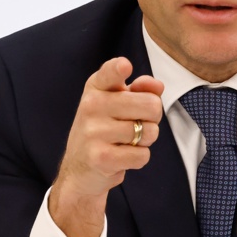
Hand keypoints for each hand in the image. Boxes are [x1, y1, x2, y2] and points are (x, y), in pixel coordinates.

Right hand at [49, 57, 163, 236]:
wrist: (80, 170)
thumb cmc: (104, 131)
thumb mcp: (117, 105)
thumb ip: (139, 91)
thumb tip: (157, 86)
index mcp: (96, 88)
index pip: (109, 73)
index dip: (119, 69)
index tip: (125, 66)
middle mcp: (91, 106)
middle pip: (151, 105)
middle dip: (153, 119)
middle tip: (137, 125)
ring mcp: (94, 132)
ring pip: (149, 132)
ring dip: (146, 141)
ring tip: (127, 142)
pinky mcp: (100, 157)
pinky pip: (142, 155)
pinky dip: (139, 159)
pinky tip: (122, 157)